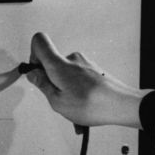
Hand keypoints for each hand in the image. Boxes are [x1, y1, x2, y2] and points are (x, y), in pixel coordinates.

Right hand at [27, 32, 147, 127]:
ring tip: (75, 113)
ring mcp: (85, 64)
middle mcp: (73, 59)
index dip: (32, 56)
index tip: (37, 74)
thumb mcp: (57, 101)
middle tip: (59, 101)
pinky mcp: (94, 70)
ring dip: (67, 93)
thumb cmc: (92, 104)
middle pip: (52, 63)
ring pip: (67, 76)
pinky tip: (84, 111)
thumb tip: (33, 74)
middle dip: (52, 83)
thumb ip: (42, 85)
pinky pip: (79, 80)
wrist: (122, 105)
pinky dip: (78, 94)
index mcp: (59, 64)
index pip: (39, 41)